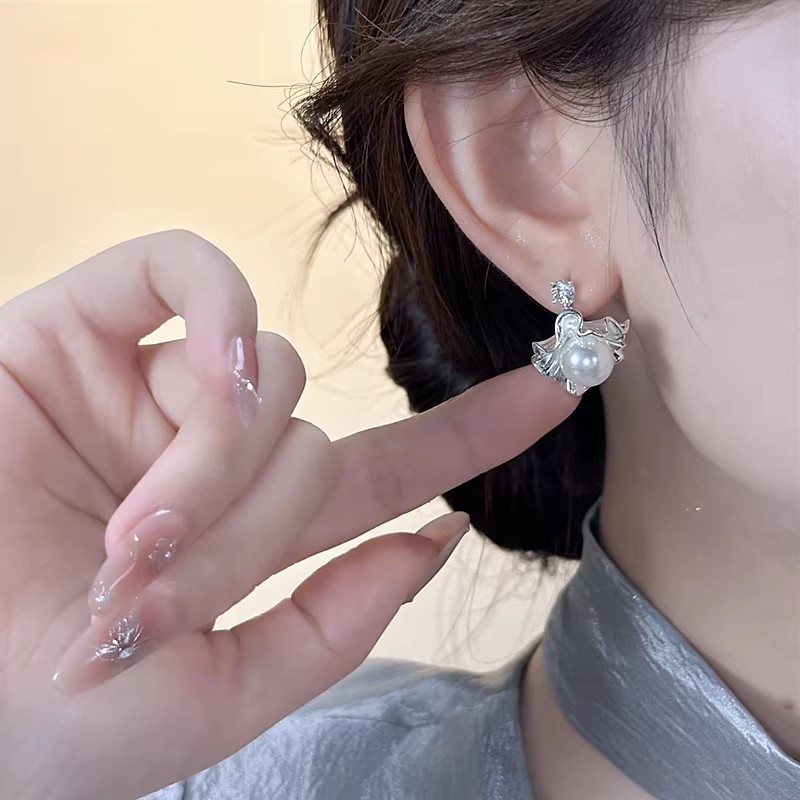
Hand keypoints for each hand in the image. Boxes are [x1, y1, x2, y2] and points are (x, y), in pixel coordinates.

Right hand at [0, 230, 576, 799]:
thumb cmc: (47, 713)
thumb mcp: (213, 701)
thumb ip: (331, 628)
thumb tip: (435, 544)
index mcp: (250, 529)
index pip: (386, 468)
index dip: (472, 433)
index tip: (558, 387)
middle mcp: (210, 446)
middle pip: (313, 441)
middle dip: (257, 523)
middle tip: (158, 591)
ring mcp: (152, 385)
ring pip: (268, 376)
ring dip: (219, 463)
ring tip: (136, 534)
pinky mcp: (86, 328)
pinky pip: (192, 273)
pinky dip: (220, 323)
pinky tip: (202, 383)